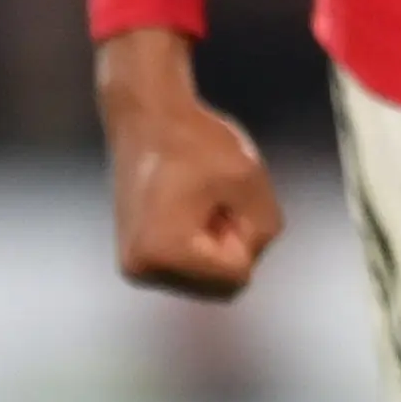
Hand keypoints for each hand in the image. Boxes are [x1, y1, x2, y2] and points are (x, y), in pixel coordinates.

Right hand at [98, 27, 282, 299]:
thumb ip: (265, 227)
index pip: (238, 274)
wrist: (146, 114)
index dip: (243, 232)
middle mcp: (142, 269)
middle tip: (212, 197)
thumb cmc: (196, 140)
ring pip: (207, 281)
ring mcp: (135, 266)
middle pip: (221, 286)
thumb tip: (246, 258)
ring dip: (216, 246)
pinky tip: (188, 209)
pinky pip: (189, 270)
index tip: (220, 194)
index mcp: (164, 252)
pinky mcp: (136, 258)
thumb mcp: (250, 179)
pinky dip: (200, 246)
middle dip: (230, 245)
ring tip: (198, 201)